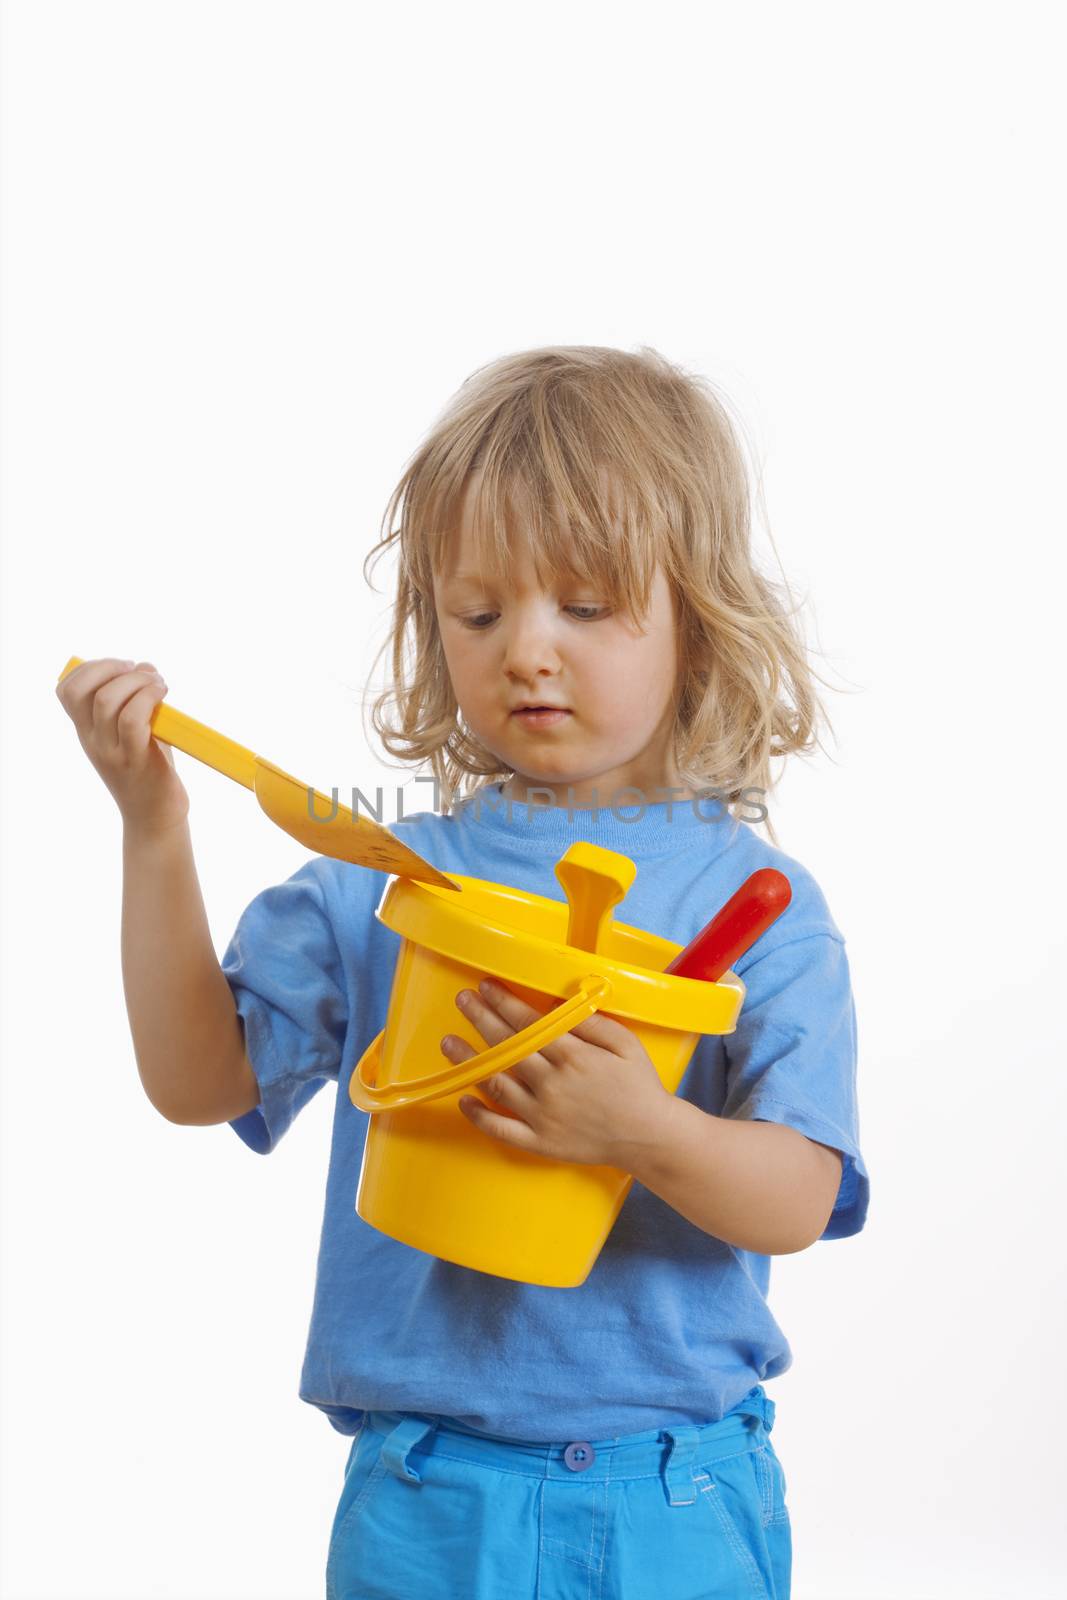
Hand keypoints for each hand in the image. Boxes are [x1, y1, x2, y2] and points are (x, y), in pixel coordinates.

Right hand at [56, 657, 189, 837]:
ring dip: (136, 680)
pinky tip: (163, 694)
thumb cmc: (150, 769)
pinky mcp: (135, 760)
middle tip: (141, 672)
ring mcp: (111, 751)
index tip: (121, 666)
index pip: (67, 690)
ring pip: (107, 701)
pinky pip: (132, 719)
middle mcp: (93, 740)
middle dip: (112, 667)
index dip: (90, 667)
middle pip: (82, 691)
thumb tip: (144, 667)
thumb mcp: (134, 732)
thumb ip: (134, 700)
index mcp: (88, 731)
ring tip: (158, 683)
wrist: (156, 817)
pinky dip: (148, 697)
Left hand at [441, 977, 675, 1168]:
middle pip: (506, 1046)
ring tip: (449, 1043)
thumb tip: (560, 1002)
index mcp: (573, 1056)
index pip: (528, 1023)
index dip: (503, 1002)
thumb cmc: (639, 1086)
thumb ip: (591, 1022)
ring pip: (496, 1083)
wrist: (649, 1137)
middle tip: (462, 1001)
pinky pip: (500, 1128)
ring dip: (469, 1061)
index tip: (485, 987)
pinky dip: (479, 1115)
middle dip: (480, 1019)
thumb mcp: (625, 1043)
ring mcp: (542, 1115)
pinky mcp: (539, 1142)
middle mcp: (552, 1084)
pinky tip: (463, 1099)